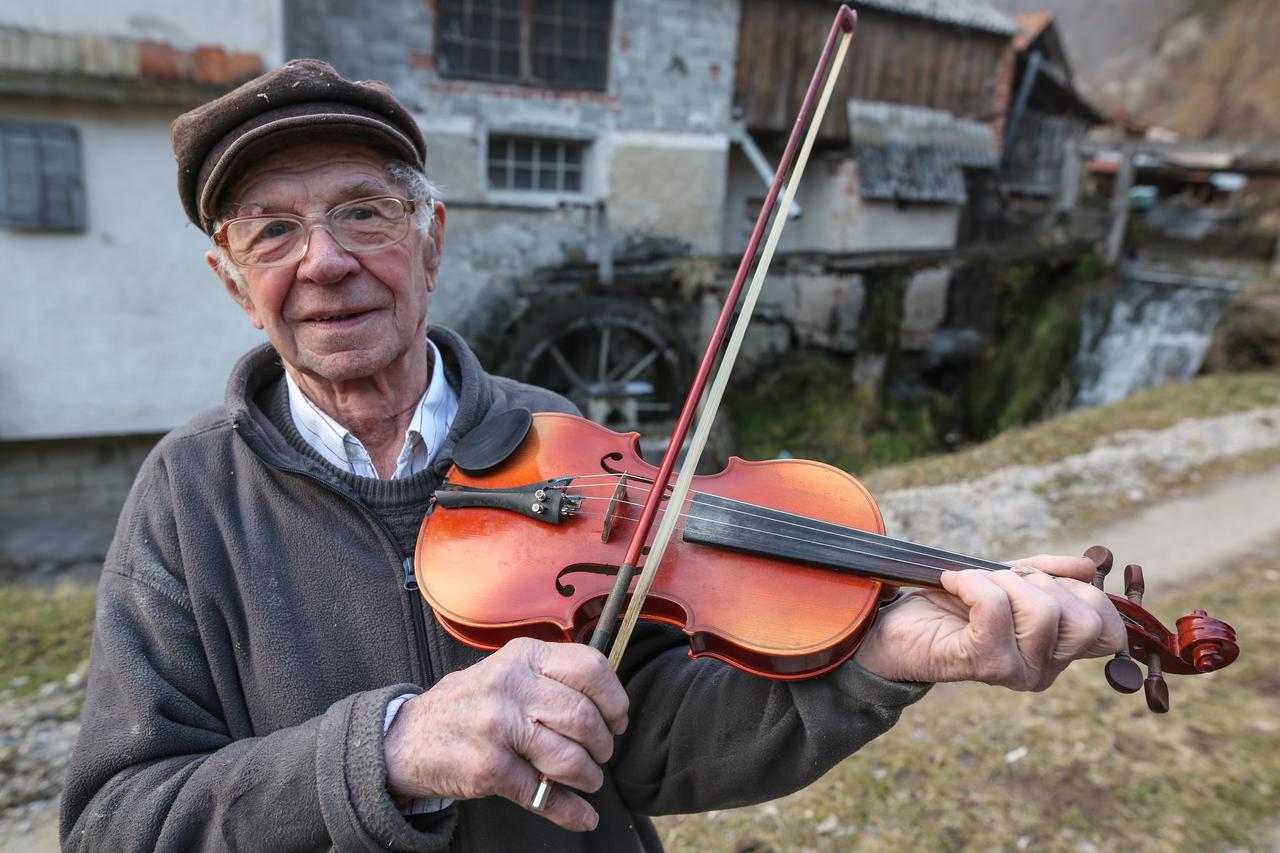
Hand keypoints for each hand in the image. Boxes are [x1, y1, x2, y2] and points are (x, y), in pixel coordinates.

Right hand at [383, 637, 628, 831]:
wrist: (406, 740)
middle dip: (603, 744)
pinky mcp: (488, 767)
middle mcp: (511, 685)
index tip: (617, 719)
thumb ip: (551, 679)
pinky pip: (542, 793)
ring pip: (570, 757)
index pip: (591, 667)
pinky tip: (581, 815)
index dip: (614, 699)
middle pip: (584, 716)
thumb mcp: (507, 672)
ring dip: (589, 777)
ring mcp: (498, 726)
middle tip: (601, 755)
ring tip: (587, 780)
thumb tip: (609, 704)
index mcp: (523, 656)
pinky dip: (569, 810)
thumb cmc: (469, 706)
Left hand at [853, 554, 1125, 689]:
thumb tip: (1089, 567)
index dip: (1085, 594)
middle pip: (1083, 616)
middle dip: (1040, 581)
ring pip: (1042, 608)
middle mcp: (1043, 671)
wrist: (893, 631)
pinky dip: (971, 582)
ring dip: (1000, 580)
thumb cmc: (949, 607)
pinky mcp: (984, 663)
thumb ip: (1048, 574)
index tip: (1040, 579)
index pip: (1108, 631)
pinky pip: (995, 606)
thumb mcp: (1006, 582)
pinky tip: (951, 582)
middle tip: (999, 580)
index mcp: (1055, 654)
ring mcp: (1016, 672)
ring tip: (970, 584)